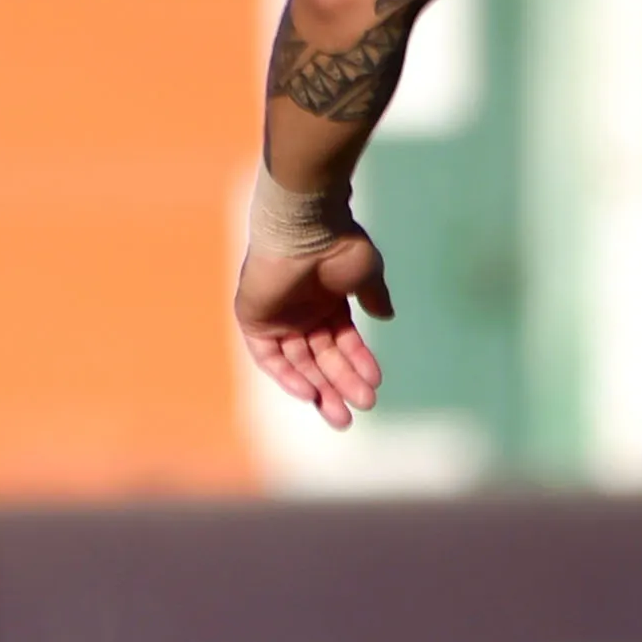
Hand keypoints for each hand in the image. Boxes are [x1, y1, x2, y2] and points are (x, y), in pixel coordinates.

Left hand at [238, 226, 394, 431]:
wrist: (305, 228)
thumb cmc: (337, 245)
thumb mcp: (366, 273)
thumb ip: (373, 296)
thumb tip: (386, 316)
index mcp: (328, 301)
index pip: (342, 342)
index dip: (358, 362)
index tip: (375, 381)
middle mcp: (302, 312)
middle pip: (322, 358)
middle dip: (342, 383)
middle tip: (362, 406)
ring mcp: (278, 317)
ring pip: (300, 363)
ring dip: (320, 387)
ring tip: (341, 413)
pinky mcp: (255, 320)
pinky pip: (269, 358)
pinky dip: (287, 377)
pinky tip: (309, 394)